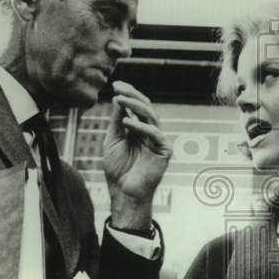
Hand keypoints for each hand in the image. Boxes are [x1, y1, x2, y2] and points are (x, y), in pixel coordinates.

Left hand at [104, 81, 170, 225]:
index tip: (116, 84)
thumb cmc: (118, 170)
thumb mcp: (113, 140)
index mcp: (140, 129)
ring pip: (151, 116)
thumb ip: (117, 121)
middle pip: (146, 108)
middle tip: (119, 87)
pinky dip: (141, 127)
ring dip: (135, 106)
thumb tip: (117, 98)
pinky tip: (127, 123)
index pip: (137, 107)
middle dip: (132, 95)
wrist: (124, 193)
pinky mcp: (164, 151)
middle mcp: (151, 132)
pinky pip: (155, 134)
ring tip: (119, 100)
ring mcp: (159, 141)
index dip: (128, 94)